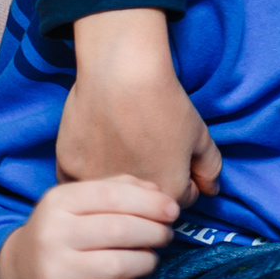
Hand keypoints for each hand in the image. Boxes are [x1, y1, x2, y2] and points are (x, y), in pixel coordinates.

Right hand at [0, 176, 177, 278]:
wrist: (19, 272)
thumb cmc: (62, 231)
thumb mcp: (78, 201)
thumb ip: (117, 189)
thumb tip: (158, 193)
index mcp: (58, 201)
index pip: (111, 196)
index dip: (149, 203)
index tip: (172, 211)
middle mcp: (51, 234)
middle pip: (118, 231)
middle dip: (153, 232)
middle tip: (165, 235)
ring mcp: (52, 270)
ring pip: (118, 266)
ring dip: (146, 262)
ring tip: (150, 258)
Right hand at [59, 9, 221, 203]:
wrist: (120, 74)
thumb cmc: (164, 101)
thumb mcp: (201, 135)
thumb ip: (209, 169)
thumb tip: (210, 190)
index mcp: (168, 196)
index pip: (178, 201)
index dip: (178, 176)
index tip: (168, 154)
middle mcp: (131, 202)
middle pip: (143, 203)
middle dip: (148, 183)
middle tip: (142, 148)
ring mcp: (97, 187)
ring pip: (109, 194)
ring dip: (116, 179)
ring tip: (118, 146)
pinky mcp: (69, 170)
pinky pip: (80, 178)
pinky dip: (87, 165)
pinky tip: (93, 142)